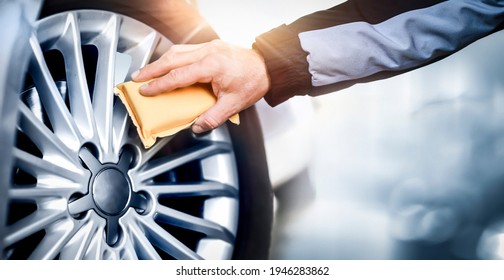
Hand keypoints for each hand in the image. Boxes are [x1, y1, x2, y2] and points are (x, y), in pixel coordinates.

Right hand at [132, 39, 270, 133]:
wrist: (268, 67)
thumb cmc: (253, 81)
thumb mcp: (233, 105)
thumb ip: (212, 117)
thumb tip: (197, 127)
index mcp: (211, 67)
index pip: (178, 76)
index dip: (159, 85)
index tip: (145, 90)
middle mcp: (208, 53)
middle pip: (172, 59)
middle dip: (151, 69)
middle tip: (137, 78)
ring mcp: (210, 46)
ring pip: (178, 51)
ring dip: (160, 61)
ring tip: (148, 72)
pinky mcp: (212, 45)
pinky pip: (187, 49)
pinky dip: (173, 57)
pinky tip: (168, 64)